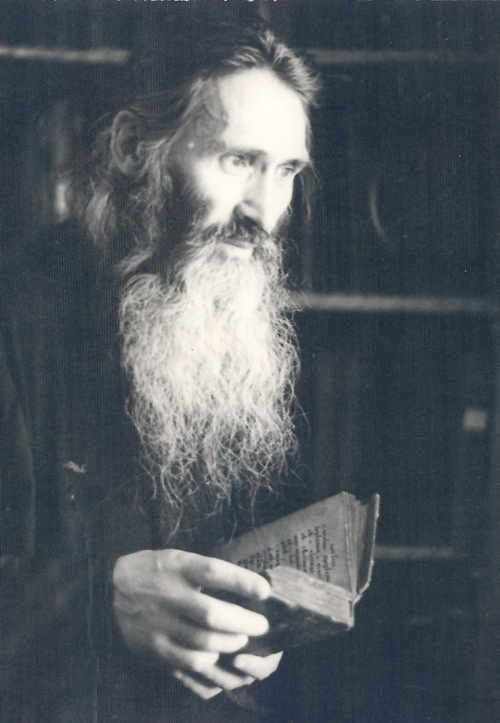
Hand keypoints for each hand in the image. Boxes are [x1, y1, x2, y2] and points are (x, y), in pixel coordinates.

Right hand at [113, 549, 280, 696]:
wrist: (108, 592)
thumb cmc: (154, 571)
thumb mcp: (177, 558)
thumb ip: (206, 571)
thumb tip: (249, 585)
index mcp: (177, 567)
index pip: (212, 572)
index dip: (241, 581)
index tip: (265, 590)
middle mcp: (168, 596)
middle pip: (211, 613)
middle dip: (243, 622)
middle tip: (262, 626)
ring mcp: (160, 625)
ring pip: (203, 643)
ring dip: (231, 644)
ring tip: (243, 641)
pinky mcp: (155, 649)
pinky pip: (188, 663)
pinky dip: (211, 663)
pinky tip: (220, 656)